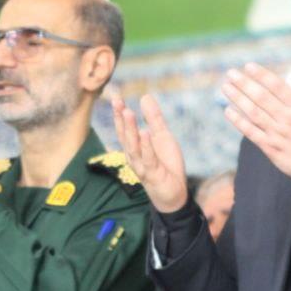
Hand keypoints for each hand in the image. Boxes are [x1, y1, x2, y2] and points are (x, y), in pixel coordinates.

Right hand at [111, 93, 188, 212]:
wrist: (174, 193)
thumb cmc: (166, 165)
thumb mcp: (162, 136)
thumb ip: (154, 119)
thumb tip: (145, 97)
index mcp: (135, 147)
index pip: (124, 128)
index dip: (119, 114)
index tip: (116, 97)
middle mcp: (134, 156)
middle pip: (125, 136)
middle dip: (121, 119)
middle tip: (118, 102)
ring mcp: (142, 166)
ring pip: (133, 146)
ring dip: (130, 130)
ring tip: (128, 112)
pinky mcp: (153, 174)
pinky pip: (148, 158)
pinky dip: (146, 146)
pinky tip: (145, 133)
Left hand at [220, 60, 290, 180]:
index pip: (277, 86)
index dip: (261, 75)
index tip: (248, 66)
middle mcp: (286, 118)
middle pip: (261, 97)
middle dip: (244, 84)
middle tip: (231, 73)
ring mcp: (277, 133)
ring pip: (253, 113)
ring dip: (238, 99)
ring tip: (226, 87)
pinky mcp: (270, 147)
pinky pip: (251, 132)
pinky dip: (239, 122)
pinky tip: (228, 111)